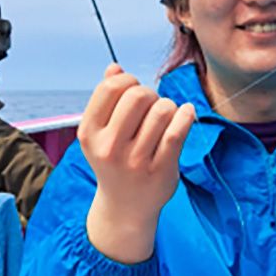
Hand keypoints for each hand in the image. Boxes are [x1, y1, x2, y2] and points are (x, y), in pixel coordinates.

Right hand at [81, 63, 194, 263]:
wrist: (125, 208)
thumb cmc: (115, 162)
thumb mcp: (101, 133)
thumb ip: (106, 100)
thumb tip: (115, 67)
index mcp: (89, 133)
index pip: (111, 87)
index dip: (128, 81)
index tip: (134, 92)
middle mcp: (109, 147)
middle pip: (138, 95)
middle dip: (150, 93)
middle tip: (152, 106)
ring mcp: (135, 160)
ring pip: (162, 110)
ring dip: (169, 107)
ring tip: (166, 117)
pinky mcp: (160, 169)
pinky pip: (178, 130)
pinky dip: (186, 115)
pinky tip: (186, 113)